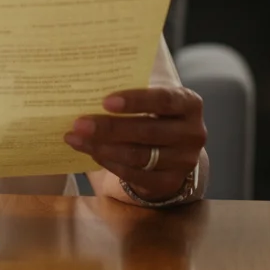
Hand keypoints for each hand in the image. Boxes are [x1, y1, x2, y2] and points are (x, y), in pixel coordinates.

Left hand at [63, 87, 205, 201]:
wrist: (172, 147)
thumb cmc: (154, 112)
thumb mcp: (152, 98)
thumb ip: (130, 91)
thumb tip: (88, 88)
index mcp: (190, 104)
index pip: (164, 100)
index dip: (135, 100)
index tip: (105, 101)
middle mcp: (193, 133)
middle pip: (147, 131)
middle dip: (109, 128)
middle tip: (79, 123)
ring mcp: (184, 161)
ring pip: (137, 155)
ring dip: (102, 147)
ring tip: (75, 138)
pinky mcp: (170, 182)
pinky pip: (133, 174)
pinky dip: (108, 162)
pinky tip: (91, 152)